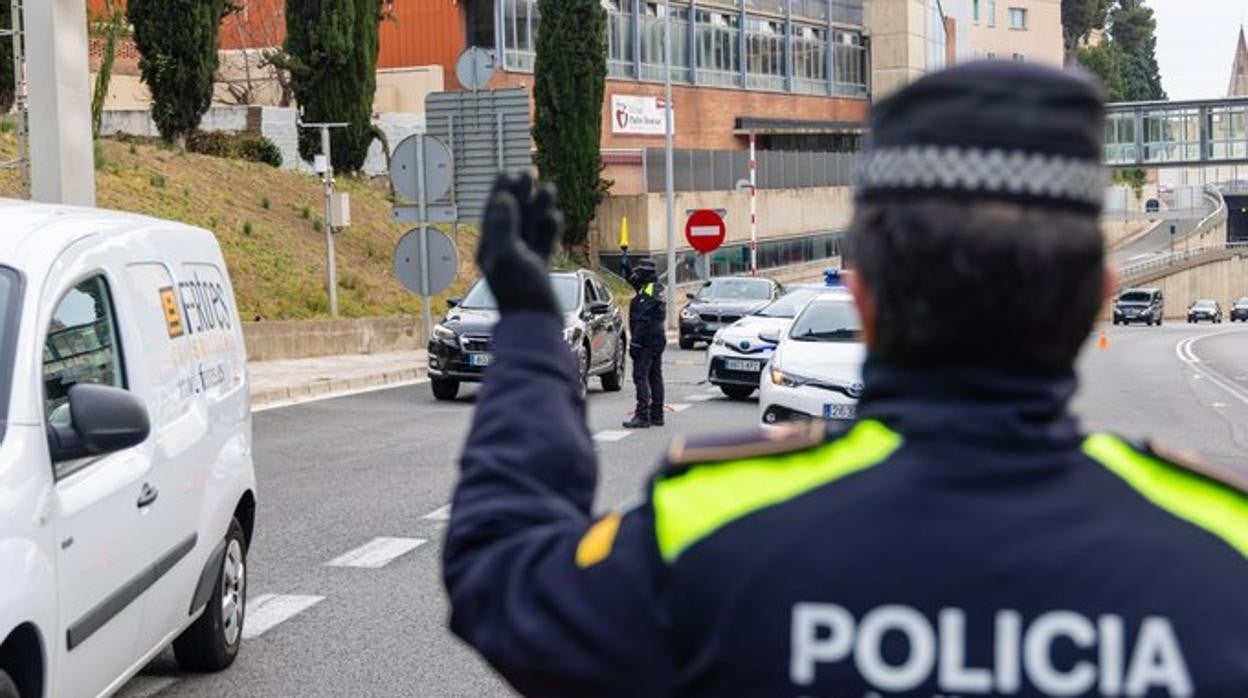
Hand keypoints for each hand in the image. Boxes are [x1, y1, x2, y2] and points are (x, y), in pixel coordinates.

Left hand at [477, 172, 563, 316]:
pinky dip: (549, 229)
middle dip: (521, 195)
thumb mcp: (508, 255)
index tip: (508, 172)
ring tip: (549, 189)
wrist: (537, 324)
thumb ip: (503, 226)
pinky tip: (555, 217)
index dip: (500, 192)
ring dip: (538, 208)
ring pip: (530, 227)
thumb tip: (501, 198)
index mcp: (491, 248)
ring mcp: (522, 261)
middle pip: (512, 216)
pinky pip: (543, 243)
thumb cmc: (521, 294)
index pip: (494, 213)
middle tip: (529, 174)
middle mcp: (503, 253)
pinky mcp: (537, 270)